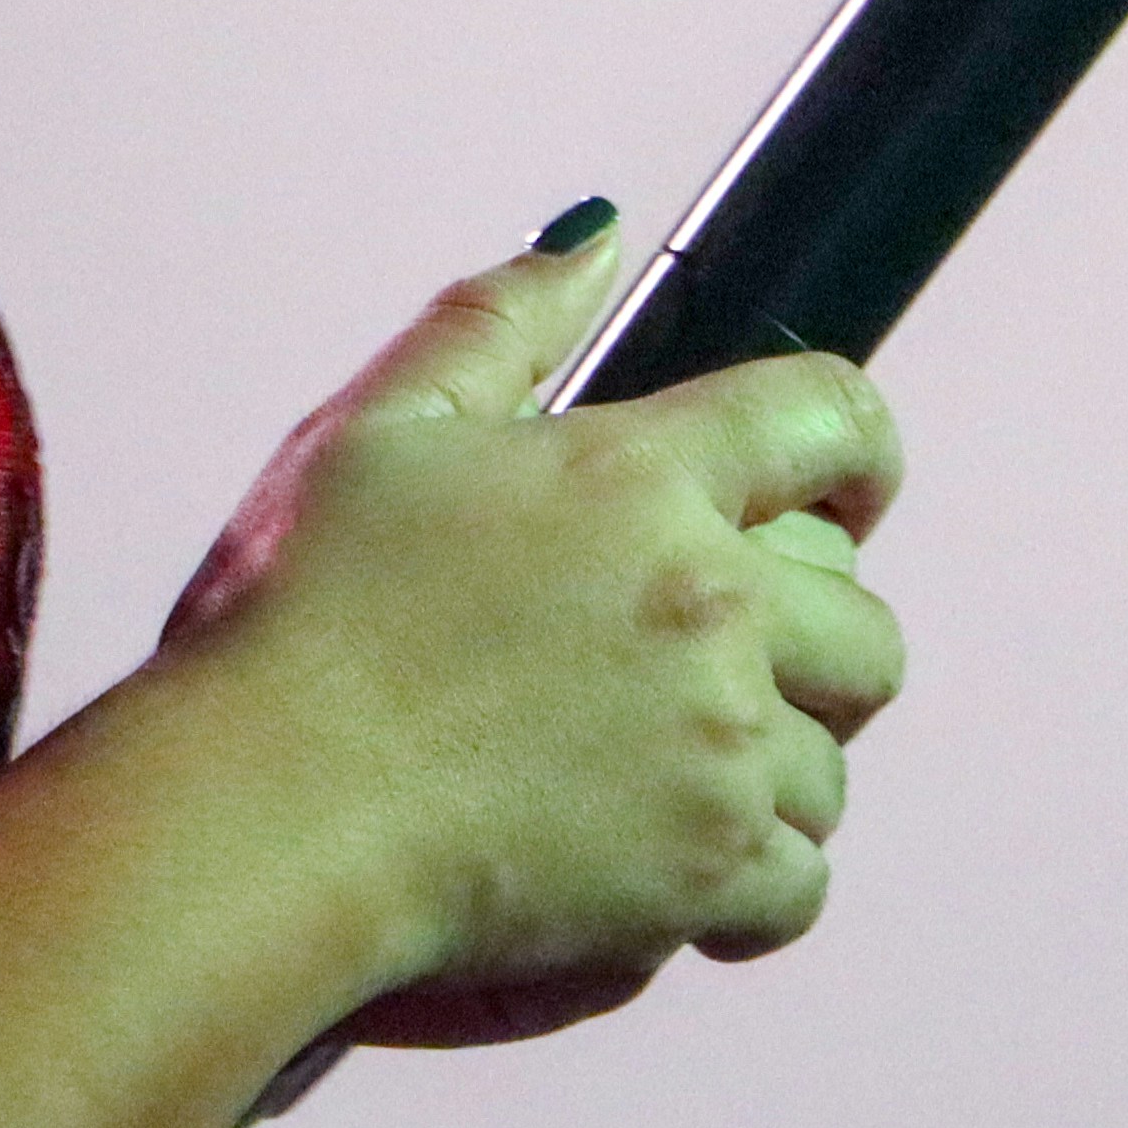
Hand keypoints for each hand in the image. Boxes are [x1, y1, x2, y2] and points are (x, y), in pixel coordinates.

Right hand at [166, 213, 904, 1042]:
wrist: (260, 812)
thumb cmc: (293, 623)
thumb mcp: (374, 431)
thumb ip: (499, 323)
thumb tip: (601, 236)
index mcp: (641, 478)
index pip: (831, 417)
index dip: (858, 452)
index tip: (845, 496)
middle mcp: (711, 605)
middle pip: (867, 630)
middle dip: (813, 654)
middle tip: (719, 678)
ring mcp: (719, 746)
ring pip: (830, 769)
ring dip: (765, 780)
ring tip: (657, 786)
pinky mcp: (705, 873)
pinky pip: (796, 888)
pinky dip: (747, 891)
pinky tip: (667, 879)